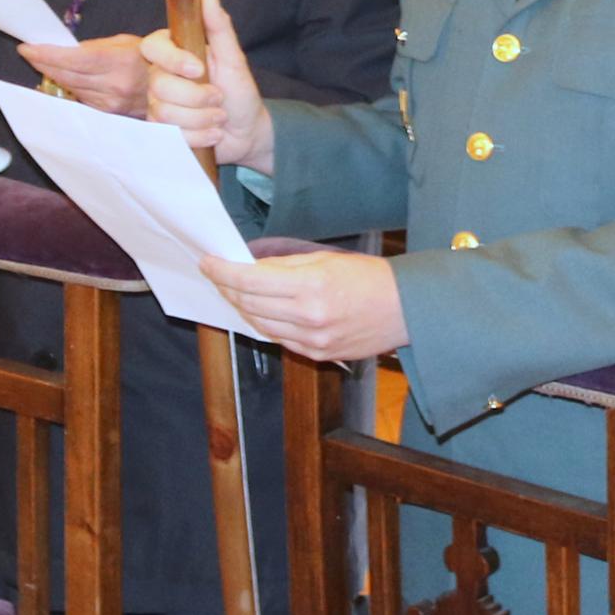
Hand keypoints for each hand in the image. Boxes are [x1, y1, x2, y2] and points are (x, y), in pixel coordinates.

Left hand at [21, 33, 152, 115]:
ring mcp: (111, 103)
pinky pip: (81, 99)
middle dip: (44, 63)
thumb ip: (95, 47)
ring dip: (53, 75)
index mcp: (119, 61)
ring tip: (42, 62)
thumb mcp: (125, 42)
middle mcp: (114, 85)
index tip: (27, 48)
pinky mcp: (109, 114)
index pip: (73, 59)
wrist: (176, 87)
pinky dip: (69, 87)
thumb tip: (65, 49)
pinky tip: (63, 78)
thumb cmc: (151, 58)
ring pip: (70, 88)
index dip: (47, 54)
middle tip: (28, 52)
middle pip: (67, 75)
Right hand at [138, 0, 269, 169]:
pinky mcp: (161, 130)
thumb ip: (219, 27)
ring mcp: (157, 104)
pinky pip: (169, 135)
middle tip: (219, 98)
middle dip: (198, 97)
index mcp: (175, 52)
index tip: (198, 69)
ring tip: (219, 116)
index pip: (152, 46)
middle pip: (159, 85)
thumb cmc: (239, 92)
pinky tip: (213, 133)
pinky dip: (199, 136)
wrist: (245, 133)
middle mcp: (160, 76)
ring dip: (202, 118)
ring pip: (164, 112)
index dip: (172, 59)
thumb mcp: (234, 59)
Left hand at [204, 244, 409, 363]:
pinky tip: (263, 311)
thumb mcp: (326, 259)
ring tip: (237, 292)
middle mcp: (307, 316)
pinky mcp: (317, 355)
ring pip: (259, 324)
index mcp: (311, 286)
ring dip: (243, 307)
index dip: (223, 271)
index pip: (250, 280)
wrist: (406, 310)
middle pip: (249, 304)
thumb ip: (286, 265)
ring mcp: (312, 340)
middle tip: (217, 275)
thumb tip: (252, 267)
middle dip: (228, 288)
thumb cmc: (371, 277)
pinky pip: (279, 339)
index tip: (207, 262)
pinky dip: (266, 323)